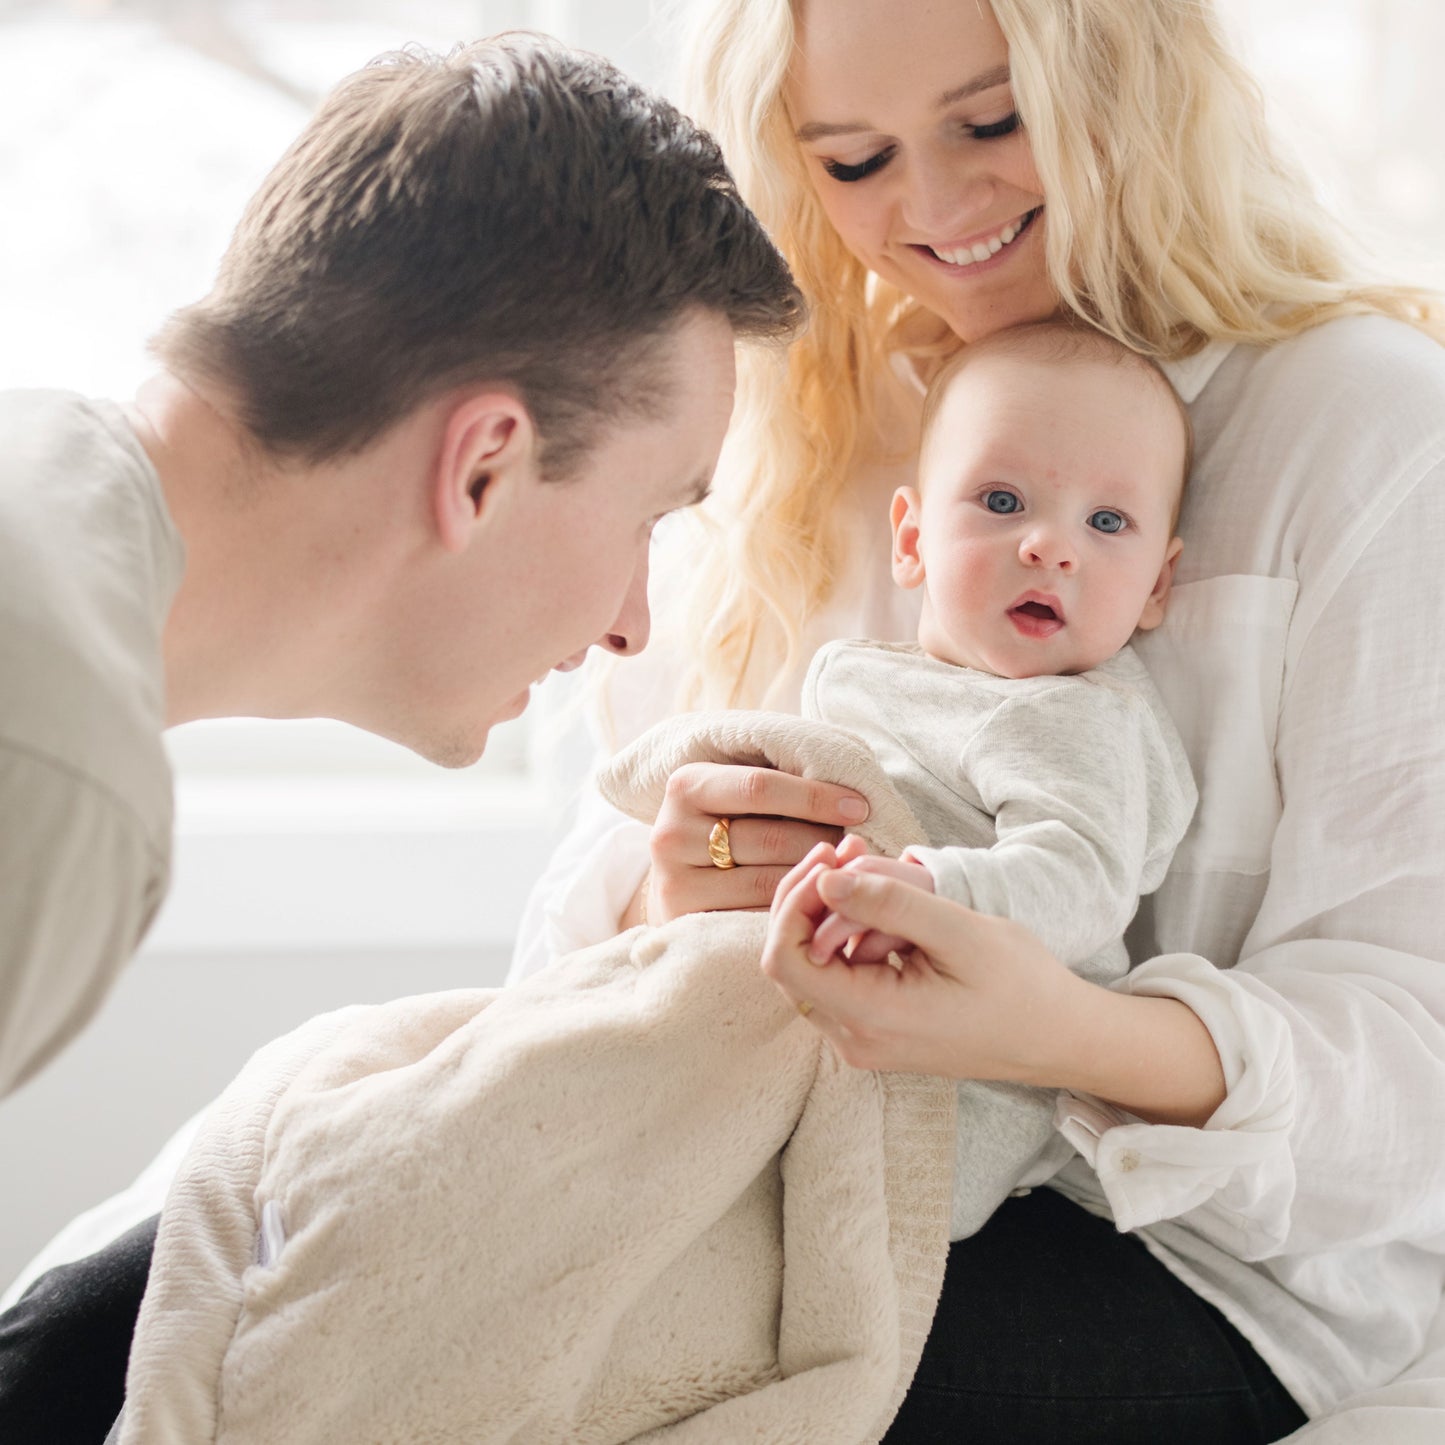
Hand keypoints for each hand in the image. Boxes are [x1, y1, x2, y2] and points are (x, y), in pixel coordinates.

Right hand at [639, 762, 869, 924]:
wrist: (677, 878)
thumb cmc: (725, 824)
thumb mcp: (735, 790)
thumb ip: (776, 780)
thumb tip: (848, 783)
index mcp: (686, 785)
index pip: (760, 787)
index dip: (815, 796)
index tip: (860, 807)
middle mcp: (672, 832)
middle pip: (771, 838)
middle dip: (824, 841)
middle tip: (860, 845)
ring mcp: (675, 881)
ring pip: (769, 880)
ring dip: (817, 877)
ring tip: (849, 872)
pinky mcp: (687, 921)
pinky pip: (759, 915)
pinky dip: (797, 908)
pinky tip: (822, 902)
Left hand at [761, 842, 1088, 1082]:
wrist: (1059, 1037)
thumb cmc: (1022, 986)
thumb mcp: (959, 931)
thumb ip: (889, 905)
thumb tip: (826, 879)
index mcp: (871, 1019)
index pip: (785, 959)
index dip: (794, 901)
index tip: (830, 860)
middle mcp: (855, 1039)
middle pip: (789, 962)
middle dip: (807, 898)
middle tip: (844, 850)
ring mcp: (862, 1039)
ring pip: (810, 966)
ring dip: (825, 912)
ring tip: (861, 862)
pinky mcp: (875, 1029)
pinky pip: (837, 976)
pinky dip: (846, 933)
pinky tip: (875, 900)